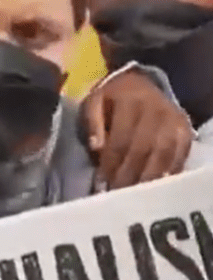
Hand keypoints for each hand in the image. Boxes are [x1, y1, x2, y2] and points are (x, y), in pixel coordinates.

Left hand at [82, 68, 192, 189]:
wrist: (141, 82)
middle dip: (129, 175)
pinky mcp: (186, 130)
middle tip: (118, 195)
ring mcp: (174, 121)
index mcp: (130, 101)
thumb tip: (96, 148)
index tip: (102, 183)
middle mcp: (156, 110)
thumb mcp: (95, 101)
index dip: (111, 163)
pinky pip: (180, 156)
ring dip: (149, 178)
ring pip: (163, 155)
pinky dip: (169, 173)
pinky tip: (157, 187)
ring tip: (135, 197)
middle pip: (143, 150)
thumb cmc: (113, 98)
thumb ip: (93, 123)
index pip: (121, 139)